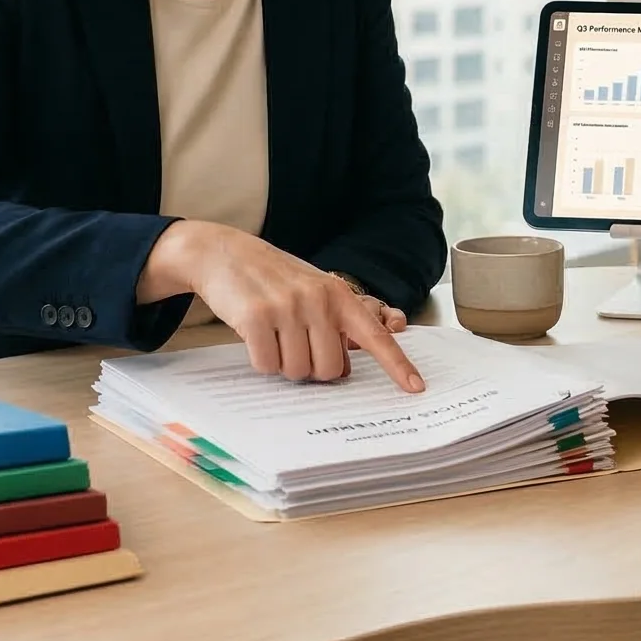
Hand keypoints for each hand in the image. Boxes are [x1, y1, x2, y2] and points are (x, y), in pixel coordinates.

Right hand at [140, 223, 424, 391]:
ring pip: (298, 371)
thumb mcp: (312, 290)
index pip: (376, 336)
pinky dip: (261, 360)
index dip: (397, 365)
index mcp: (339, 295)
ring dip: (283, 363)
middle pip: (330, 370)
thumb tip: (344, 368)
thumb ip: (333, 324)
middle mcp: (318, 300)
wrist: (224, 252)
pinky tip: (255, 336)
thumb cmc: (273, 278)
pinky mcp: (257, 318)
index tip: (416, 388)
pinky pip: (267, 365)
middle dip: (312, 368)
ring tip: (273, 335)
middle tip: (295, 345)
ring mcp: (288, 308)